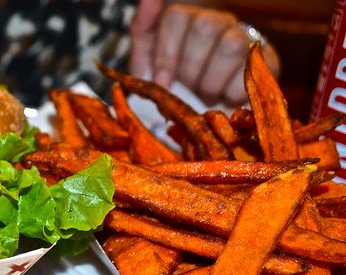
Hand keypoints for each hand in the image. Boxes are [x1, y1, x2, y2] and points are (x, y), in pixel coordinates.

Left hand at [128, 0, 280, 106]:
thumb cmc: (175, 89)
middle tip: (188, 89)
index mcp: (188, 21)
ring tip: (206, 96)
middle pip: (205, 26)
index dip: (166, 53)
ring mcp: (245, 38)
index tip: (162, 81)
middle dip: (190, 68)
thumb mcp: (148, 64)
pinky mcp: (268, 60)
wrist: (207, 119)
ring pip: (230, 44)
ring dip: (212, 81)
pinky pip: (254, 68)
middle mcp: (218, 22)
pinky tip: (226, 99)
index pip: (176, 17)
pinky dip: (233, 92)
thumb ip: (143, 29)